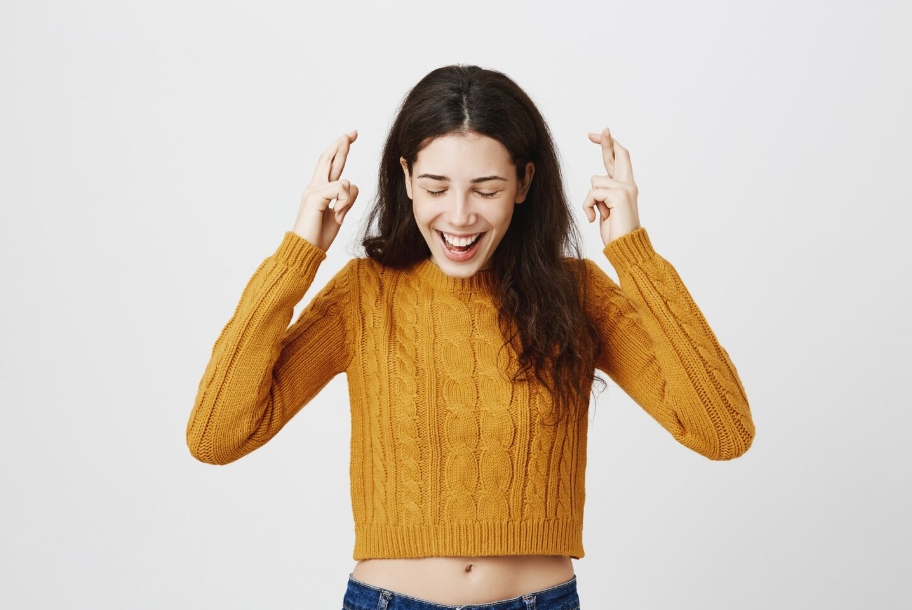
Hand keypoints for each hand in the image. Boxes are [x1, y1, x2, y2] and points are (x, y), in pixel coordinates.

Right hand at [292, 130, 360, 251]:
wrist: (305, 250)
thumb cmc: (318, 236)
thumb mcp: (338, 216)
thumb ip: (345, 200)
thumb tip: (351, 186)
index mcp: (319, 191)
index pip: (330, 165)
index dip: (339, 151)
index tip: (349, 138)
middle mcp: (314, 187)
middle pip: (329, 159)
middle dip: (341, 145)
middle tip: (352, 133)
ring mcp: (313, 191)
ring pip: (343, 180)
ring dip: (348, 201)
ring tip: (339, 217)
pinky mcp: (315, 197)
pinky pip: (341, 189)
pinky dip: (345, 203)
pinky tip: (338, 215)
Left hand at [582, 127, 640, 245]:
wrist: (625, 247)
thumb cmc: (615, 231)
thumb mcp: (606, 208)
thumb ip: (603, 192)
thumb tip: (596, 179)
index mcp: (626, 186)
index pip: (619, 159)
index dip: (611, 145)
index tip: (602, 133)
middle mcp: (628, 184)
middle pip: (618, 154)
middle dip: (606, 141)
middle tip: (595, 131)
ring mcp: (625, 188)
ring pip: (595, 180)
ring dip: (590, 199)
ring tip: (599, 215)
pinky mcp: (619, 195)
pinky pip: (592, 193)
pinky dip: (589, 206)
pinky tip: (595, 218)